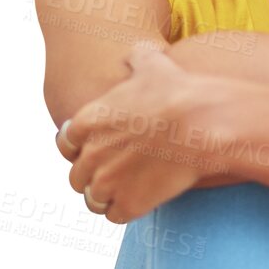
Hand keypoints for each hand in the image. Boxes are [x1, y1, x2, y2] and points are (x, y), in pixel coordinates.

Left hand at [55, 41, 227, 223]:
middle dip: (94, 175)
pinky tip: (141, 200)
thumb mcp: (153, 64)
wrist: (203, 124)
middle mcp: (90, 155)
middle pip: (77, 177)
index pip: (65, 143)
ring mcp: (107, 183)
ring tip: (127, 191)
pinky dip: (125, 210)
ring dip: (107, 196)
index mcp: (87, 122)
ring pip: (93, 200)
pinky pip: (115, 215)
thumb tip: (139, 52)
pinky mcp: (129, 204)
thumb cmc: (179, 91)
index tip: (99, 147)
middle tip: (117, 172)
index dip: (81, 147)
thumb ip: (137, 59)